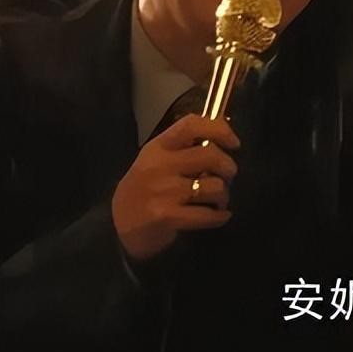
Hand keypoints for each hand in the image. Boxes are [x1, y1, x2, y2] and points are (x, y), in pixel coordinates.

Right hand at [111, 114, 239, 260]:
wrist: (118, 226)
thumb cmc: (145, 190)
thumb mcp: (156, 161)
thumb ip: (184, 148)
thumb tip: (225, 132)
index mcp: (157, 147)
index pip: (190, 125)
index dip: (218, 129)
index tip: (234, 142)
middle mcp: (159, 165)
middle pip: (210, 154)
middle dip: (228, 166)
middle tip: (228, 175)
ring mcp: (162, 191)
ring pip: (213, 186)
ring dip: (223, 195)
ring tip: (217, 200)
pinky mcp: (167, 216)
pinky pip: (207, 214)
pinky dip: (219, 216)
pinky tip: (218, 215)